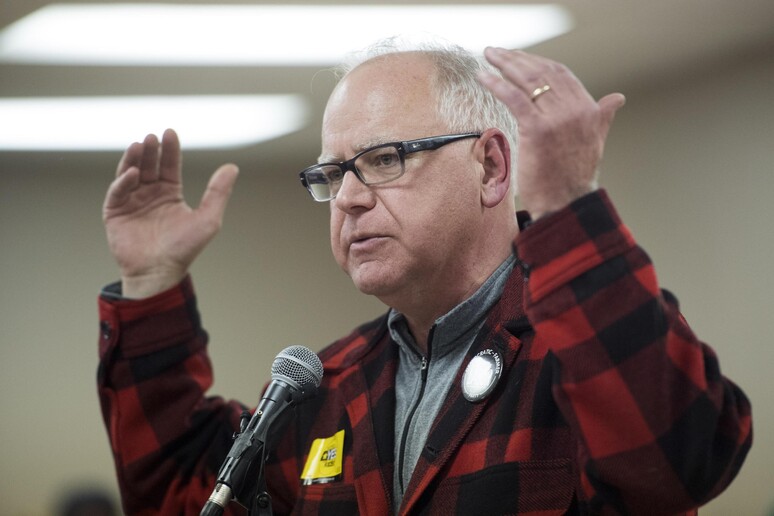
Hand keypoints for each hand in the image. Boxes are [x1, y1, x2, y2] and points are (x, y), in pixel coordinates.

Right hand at [103, 129, 238, 297]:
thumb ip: (218, 192)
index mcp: (170, 193)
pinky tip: (133, 173)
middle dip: (151, 150)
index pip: (169, 165)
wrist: (160, 272)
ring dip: (135, 158)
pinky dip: (124, 180)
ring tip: (141, 145)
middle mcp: (150, 194)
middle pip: (150, 165)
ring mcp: (132, 201)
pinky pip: (118, 191)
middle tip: (153, 137)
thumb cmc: (184, 249)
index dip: (170, 149)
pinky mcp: (115, 212)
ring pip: (131, 173)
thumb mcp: (208, 218)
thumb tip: (232, 167)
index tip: (170, 133)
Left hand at [478, 48, 624, 218]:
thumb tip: (617, 98)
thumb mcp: (595, 142)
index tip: (518, 57)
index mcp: (589, 110)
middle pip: (543, 73)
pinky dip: (497, 84)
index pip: (561, 74)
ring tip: (489, 55)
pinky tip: (483, 77)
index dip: (537, 62)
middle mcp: (577, 110)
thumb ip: (603, 116)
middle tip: (497, 52)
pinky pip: (514, 98)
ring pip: (528, 81)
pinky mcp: (538, 130)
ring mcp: (558, 119)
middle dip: (517, 58)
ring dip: (505, 64)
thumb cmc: (573, 178)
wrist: (567, 205)